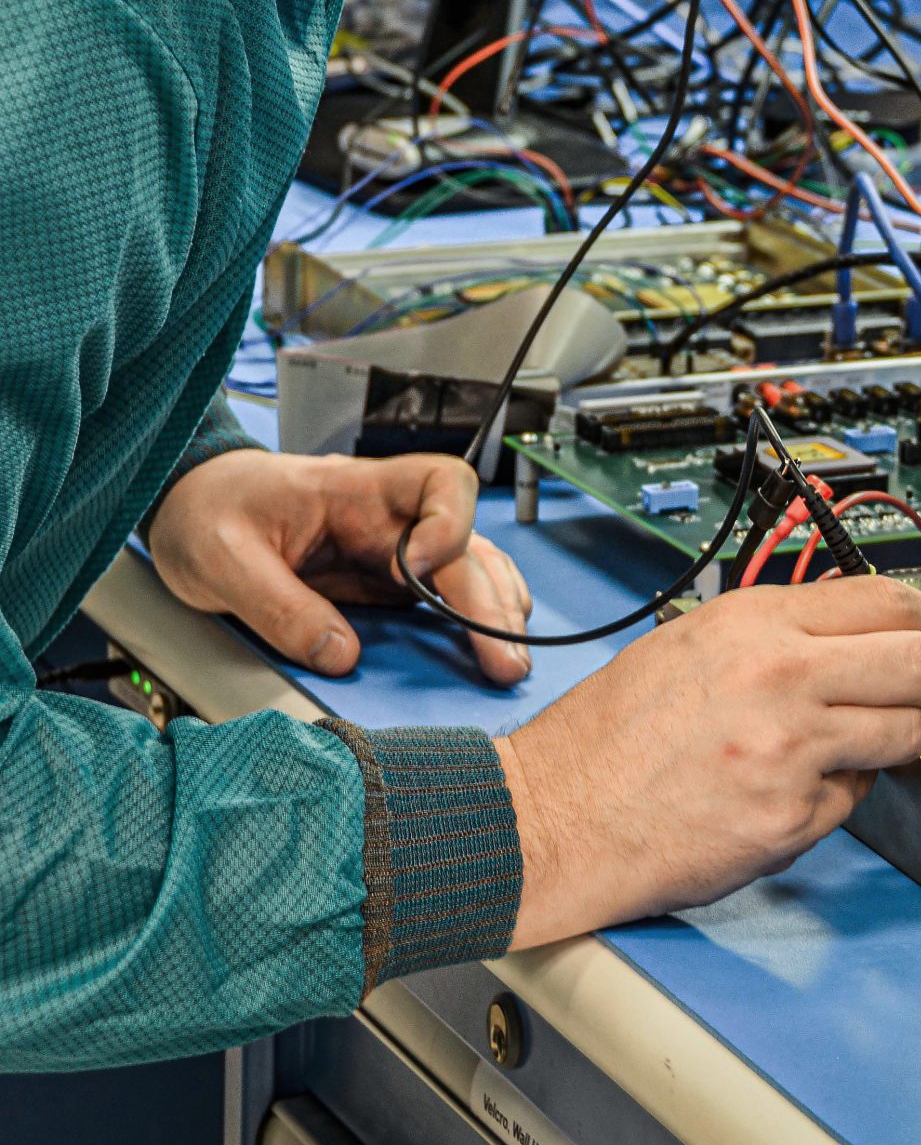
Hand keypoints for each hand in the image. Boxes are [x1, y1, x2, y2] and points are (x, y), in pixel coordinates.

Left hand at [147, 450, 532, 687]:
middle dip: (488, 602)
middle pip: (464, 544)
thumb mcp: (222, 560)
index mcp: (352, 490)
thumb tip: (342, 656)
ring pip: (469, 567)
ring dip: (495, 611)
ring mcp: (389, 549)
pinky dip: (473, 617)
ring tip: (508, 663)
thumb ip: (279, 607)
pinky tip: (487, 645)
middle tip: (502, 664)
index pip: (438, 481)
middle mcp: (385, 516)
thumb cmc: (207, 514)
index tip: (416, 573)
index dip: (447, 524)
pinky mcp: (382, 582)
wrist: (189, 506)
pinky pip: (443, 593)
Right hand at [494, 573, 920, 946]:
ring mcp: (792, 750)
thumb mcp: (690, 644)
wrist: (554, 817)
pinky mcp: (792, 818)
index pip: (890, 599)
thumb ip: (775, 634)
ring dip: (904, 741)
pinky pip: (856, 797)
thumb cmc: (606, 739)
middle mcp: (781, 675)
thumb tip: (849, 638)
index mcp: (754, 622)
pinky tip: (794, 789)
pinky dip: (842, 794)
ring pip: (906, 733)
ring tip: (867, 747)